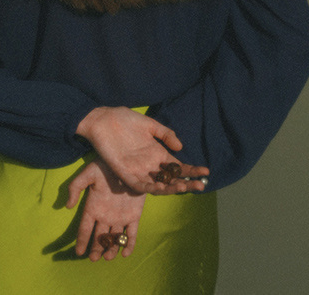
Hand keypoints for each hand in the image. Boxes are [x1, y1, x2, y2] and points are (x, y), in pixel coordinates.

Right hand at [66, 157, 145, 260]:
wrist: (127, 162)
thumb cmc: (105, 166)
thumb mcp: (88, 174)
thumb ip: (75, 187)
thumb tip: (67, 206)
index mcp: (93, 207)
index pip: (85, 228)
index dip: (81, 240)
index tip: (79, 252)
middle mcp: (105, 216)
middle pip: (99, 237)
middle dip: (96, 249)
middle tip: (94, 258)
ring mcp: (120, 217)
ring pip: (114, 239)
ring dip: (111, 249)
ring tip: (109, 256)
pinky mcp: (134, 216)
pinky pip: (131, 234)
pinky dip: (129, 245)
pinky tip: (125, 253)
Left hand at [75, 106, 208, 194]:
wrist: (102, 119)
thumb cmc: (124, 120)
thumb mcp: (149, 125)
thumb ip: (165, 134)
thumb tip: (180, 147)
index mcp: (156, 153)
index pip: (177, 166)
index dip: (192, 170)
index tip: (206, 172)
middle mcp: (149, 165)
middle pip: (171, 179)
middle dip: (186, 183)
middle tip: (200, 186)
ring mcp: (137, 170)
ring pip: (157, 185)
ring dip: (170, 188)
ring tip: (183, 187)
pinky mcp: (124, 173)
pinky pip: (138, 185)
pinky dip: (149, 188)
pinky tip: (160, 188)